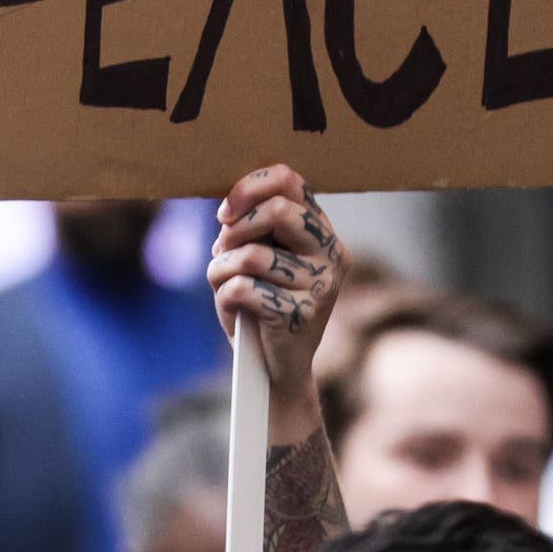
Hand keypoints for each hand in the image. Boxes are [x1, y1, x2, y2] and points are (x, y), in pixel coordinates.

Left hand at [206, 166, 342, 429]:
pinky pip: (242, 289)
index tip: (224, 213)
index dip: (249, 187)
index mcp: (322, 234)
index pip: (290, 181)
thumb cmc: (261, 307)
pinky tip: (232, 311)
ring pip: (251, 256)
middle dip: (236, 228)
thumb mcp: (261, 261)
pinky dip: (223, 298)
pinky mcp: (301, 315)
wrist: (275, 370)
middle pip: (277, 212)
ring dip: (221, 270)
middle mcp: (331, 255)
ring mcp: (321, 286)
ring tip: (222, 286)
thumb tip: (228, 210)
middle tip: (222, 250)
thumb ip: (253, 230)